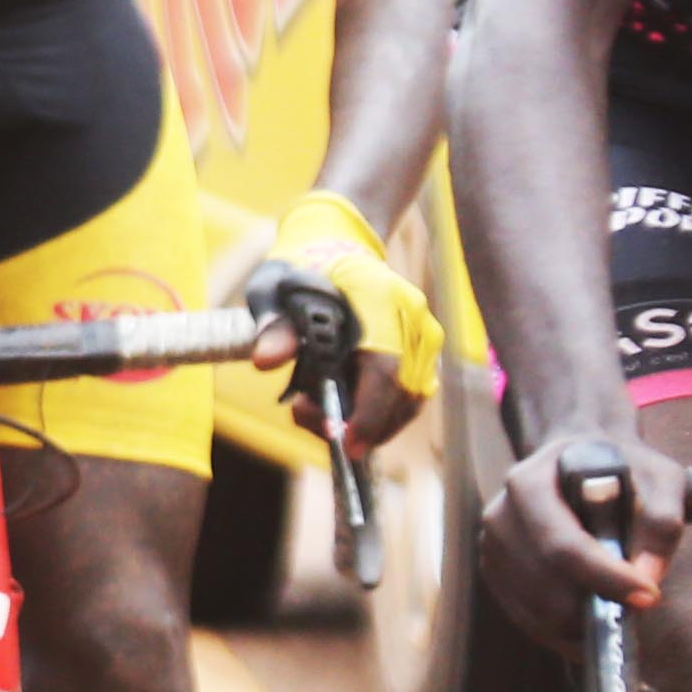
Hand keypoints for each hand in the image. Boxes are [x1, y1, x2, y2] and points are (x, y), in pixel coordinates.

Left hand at [246, 189, 437, 451]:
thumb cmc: (301, 270)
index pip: (385, 368)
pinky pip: (407, 398)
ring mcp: (425, 338)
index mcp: (381, 299)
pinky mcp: (424, 354)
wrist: (336, 248)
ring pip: (407, 403)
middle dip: (356, 424)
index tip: (344, 443)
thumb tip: (266, 361)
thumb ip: (271, 323)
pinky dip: (375, 414)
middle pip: (400, 395)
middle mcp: (415, 319)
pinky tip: (335, 406)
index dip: (369, 413)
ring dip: (364, 423)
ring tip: (309, 408)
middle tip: (302, 415)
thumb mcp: (273, 289)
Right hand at [485, 426, 681, 639]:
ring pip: (538, 611)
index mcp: (531, 483)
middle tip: (639, 606)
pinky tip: (595, 620)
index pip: (563, 545)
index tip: (649, 595)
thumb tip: (649, 575)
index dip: (606, 577)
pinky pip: (529, 620)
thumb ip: (662, 519)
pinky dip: (566, 633)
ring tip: (621, 608)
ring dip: (585, 624)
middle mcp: (500, 517)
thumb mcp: (656, 477)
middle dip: (598, 606)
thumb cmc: (618, 468)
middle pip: (547, 585)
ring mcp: (492, 549)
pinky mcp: (495, 574)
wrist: (576, 462)